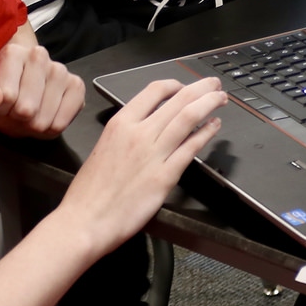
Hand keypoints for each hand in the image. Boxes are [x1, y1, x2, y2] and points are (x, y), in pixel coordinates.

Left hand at [0, 26, 84, 138]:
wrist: (21, 87)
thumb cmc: (0, 91)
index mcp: (13, 54)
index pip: (7, 96)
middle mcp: (40, 57)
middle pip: (26, 109)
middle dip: (17, 119)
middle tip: (13, 113)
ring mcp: (61, 70)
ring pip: (44, 119)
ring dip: (33, 125)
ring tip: (28, 115)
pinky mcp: (77, 86)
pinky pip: (62, 122)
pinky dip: (51, 128)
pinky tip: (45, 116)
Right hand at [54, 77, 228, 258]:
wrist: (84, 221)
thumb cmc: (88, 193)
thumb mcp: (102, 149)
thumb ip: (125, 135)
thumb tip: (145, 128)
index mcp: (120, 124)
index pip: (155, 91)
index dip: (176, 84)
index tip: (185, 86)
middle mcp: (139, 133)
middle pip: (179, 99)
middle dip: (202, 88)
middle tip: (214, 85)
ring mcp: (154, 154)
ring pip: (189, 117)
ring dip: (210, 104)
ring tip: (221, 99)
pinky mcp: (165, 176)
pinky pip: (192, 148)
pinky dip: (207, 133)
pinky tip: (214, 126)